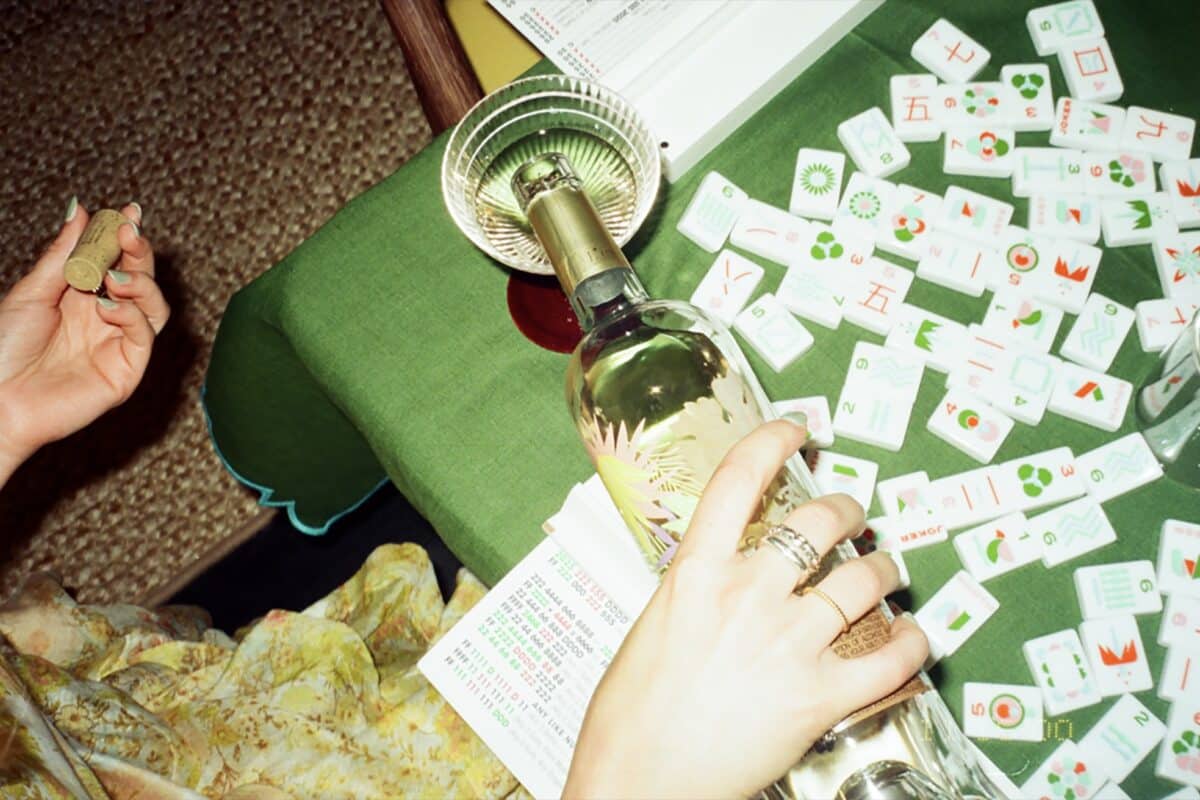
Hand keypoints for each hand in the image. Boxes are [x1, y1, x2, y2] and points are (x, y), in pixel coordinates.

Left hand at [0, 201, 168, 482]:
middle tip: (129, 232)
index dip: (124, 235)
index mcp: (82, 296)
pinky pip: (144, 337)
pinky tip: (107, 308)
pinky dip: (132, 317)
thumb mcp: (32, 292)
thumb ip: (62, 254)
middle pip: (141, 279)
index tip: (128, 211)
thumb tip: (80, 210)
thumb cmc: (6, 350)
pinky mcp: (126, 371)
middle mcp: (105, 318)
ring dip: (142, 284)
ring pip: (155, 307)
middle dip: (139, 253)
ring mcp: (118, 345)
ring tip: (115, 277)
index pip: (115, 260)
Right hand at [564, 420, 927, 799]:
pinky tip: (916, 637)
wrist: (636, 782)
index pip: (739, 478)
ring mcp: (787, 643)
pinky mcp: (818, 697)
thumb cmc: (630, 714)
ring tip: (888, 571)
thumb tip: (724, 576)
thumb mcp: (652, 627)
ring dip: (886, 569)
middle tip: (854, 516)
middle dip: (848, 511)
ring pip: (864, 581)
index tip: (796, 429)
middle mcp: (747, 595)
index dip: (773, 440)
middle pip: (820, 524)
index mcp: (695, 572)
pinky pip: (889, 659)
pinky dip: (913, 644)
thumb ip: (696, 591)